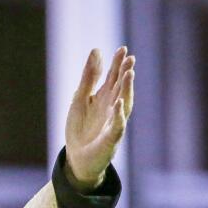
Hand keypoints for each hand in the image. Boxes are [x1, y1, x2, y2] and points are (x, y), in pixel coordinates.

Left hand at [64, 47, 134, 191]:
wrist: (77, 158)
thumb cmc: (80, 129)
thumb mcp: (80, 100)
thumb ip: (88, 78)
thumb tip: (96, 51)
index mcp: (104, 98)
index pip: (113, 77)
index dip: (117, 63)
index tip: (123, 49)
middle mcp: (112, 108)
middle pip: (121, 87)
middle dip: (125, 73)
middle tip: (130, 58)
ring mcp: (113, 122)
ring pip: (124, 103)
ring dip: (127, 89)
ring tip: (129, 74)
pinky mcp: (111, 138)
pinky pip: (117, 125)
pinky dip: (119, 114)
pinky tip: (119, 103)